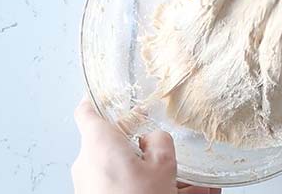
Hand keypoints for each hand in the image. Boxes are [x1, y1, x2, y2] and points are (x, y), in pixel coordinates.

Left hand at [72, 96, 220, 193]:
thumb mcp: (163, 167)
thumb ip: (159, 142)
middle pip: (115, 146)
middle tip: (171, 157)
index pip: (87, 111)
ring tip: (194, 188)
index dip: (97, 100)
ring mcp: (89, 186)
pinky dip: (146, 190)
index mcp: (99, 144)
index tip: (106, 96)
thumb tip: (153, 138)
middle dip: (145, 151)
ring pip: (124, 172)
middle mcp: (87, 163)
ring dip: (153, 175)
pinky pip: (123, 189)